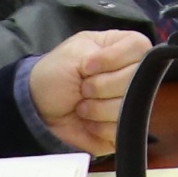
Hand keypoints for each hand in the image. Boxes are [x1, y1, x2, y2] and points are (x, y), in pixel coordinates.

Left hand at [29, 30, 154, 156]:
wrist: (37, 109)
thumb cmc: (55, 74)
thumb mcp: (74, 53)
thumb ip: (104, 55)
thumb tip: (132, 74)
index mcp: (127, 48)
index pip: (140, 48)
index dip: (112, 59)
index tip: (87, 67)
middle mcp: (137, 74)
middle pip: (137, 80)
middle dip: (100, 87)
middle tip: (83, 88)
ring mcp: (135, 103)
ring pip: (129, 107)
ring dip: (96, 108)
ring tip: (83, 105)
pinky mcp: (127, 129)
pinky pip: (122, 129)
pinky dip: (98, 127)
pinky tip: (89, 122)